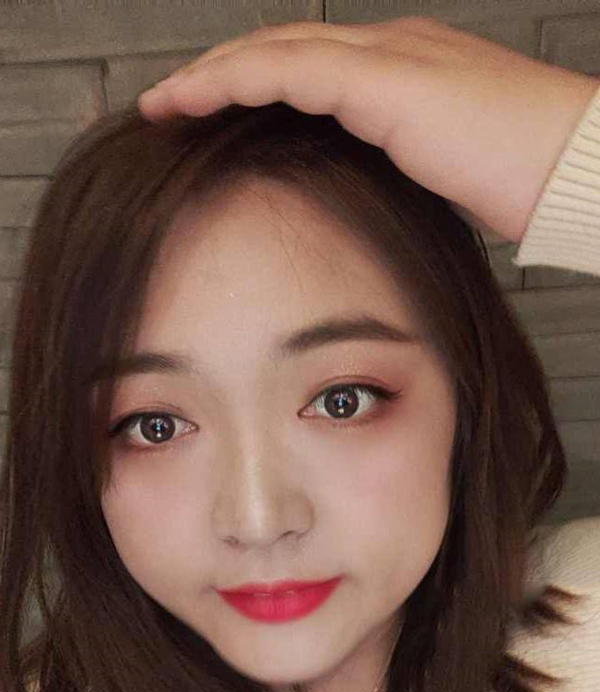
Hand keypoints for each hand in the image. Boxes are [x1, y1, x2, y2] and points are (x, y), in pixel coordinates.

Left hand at [138, 17, 597, 242]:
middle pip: (284, 47)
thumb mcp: (449, 173)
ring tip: (164, 105)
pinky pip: (285, 69)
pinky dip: (232, 80)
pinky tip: (192, 101)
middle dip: (222, 73)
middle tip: (172, 105)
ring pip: (274, 50)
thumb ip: (403, 169)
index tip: (217, 117)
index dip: (259, 84)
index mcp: (407, 72)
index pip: (315, 66)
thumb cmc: (529, 179)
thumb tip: (366, 201)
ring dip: (212, 75)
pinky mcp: (382, 80)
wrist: (575, 165)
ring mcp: (388, 55)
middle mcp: (392, 47)